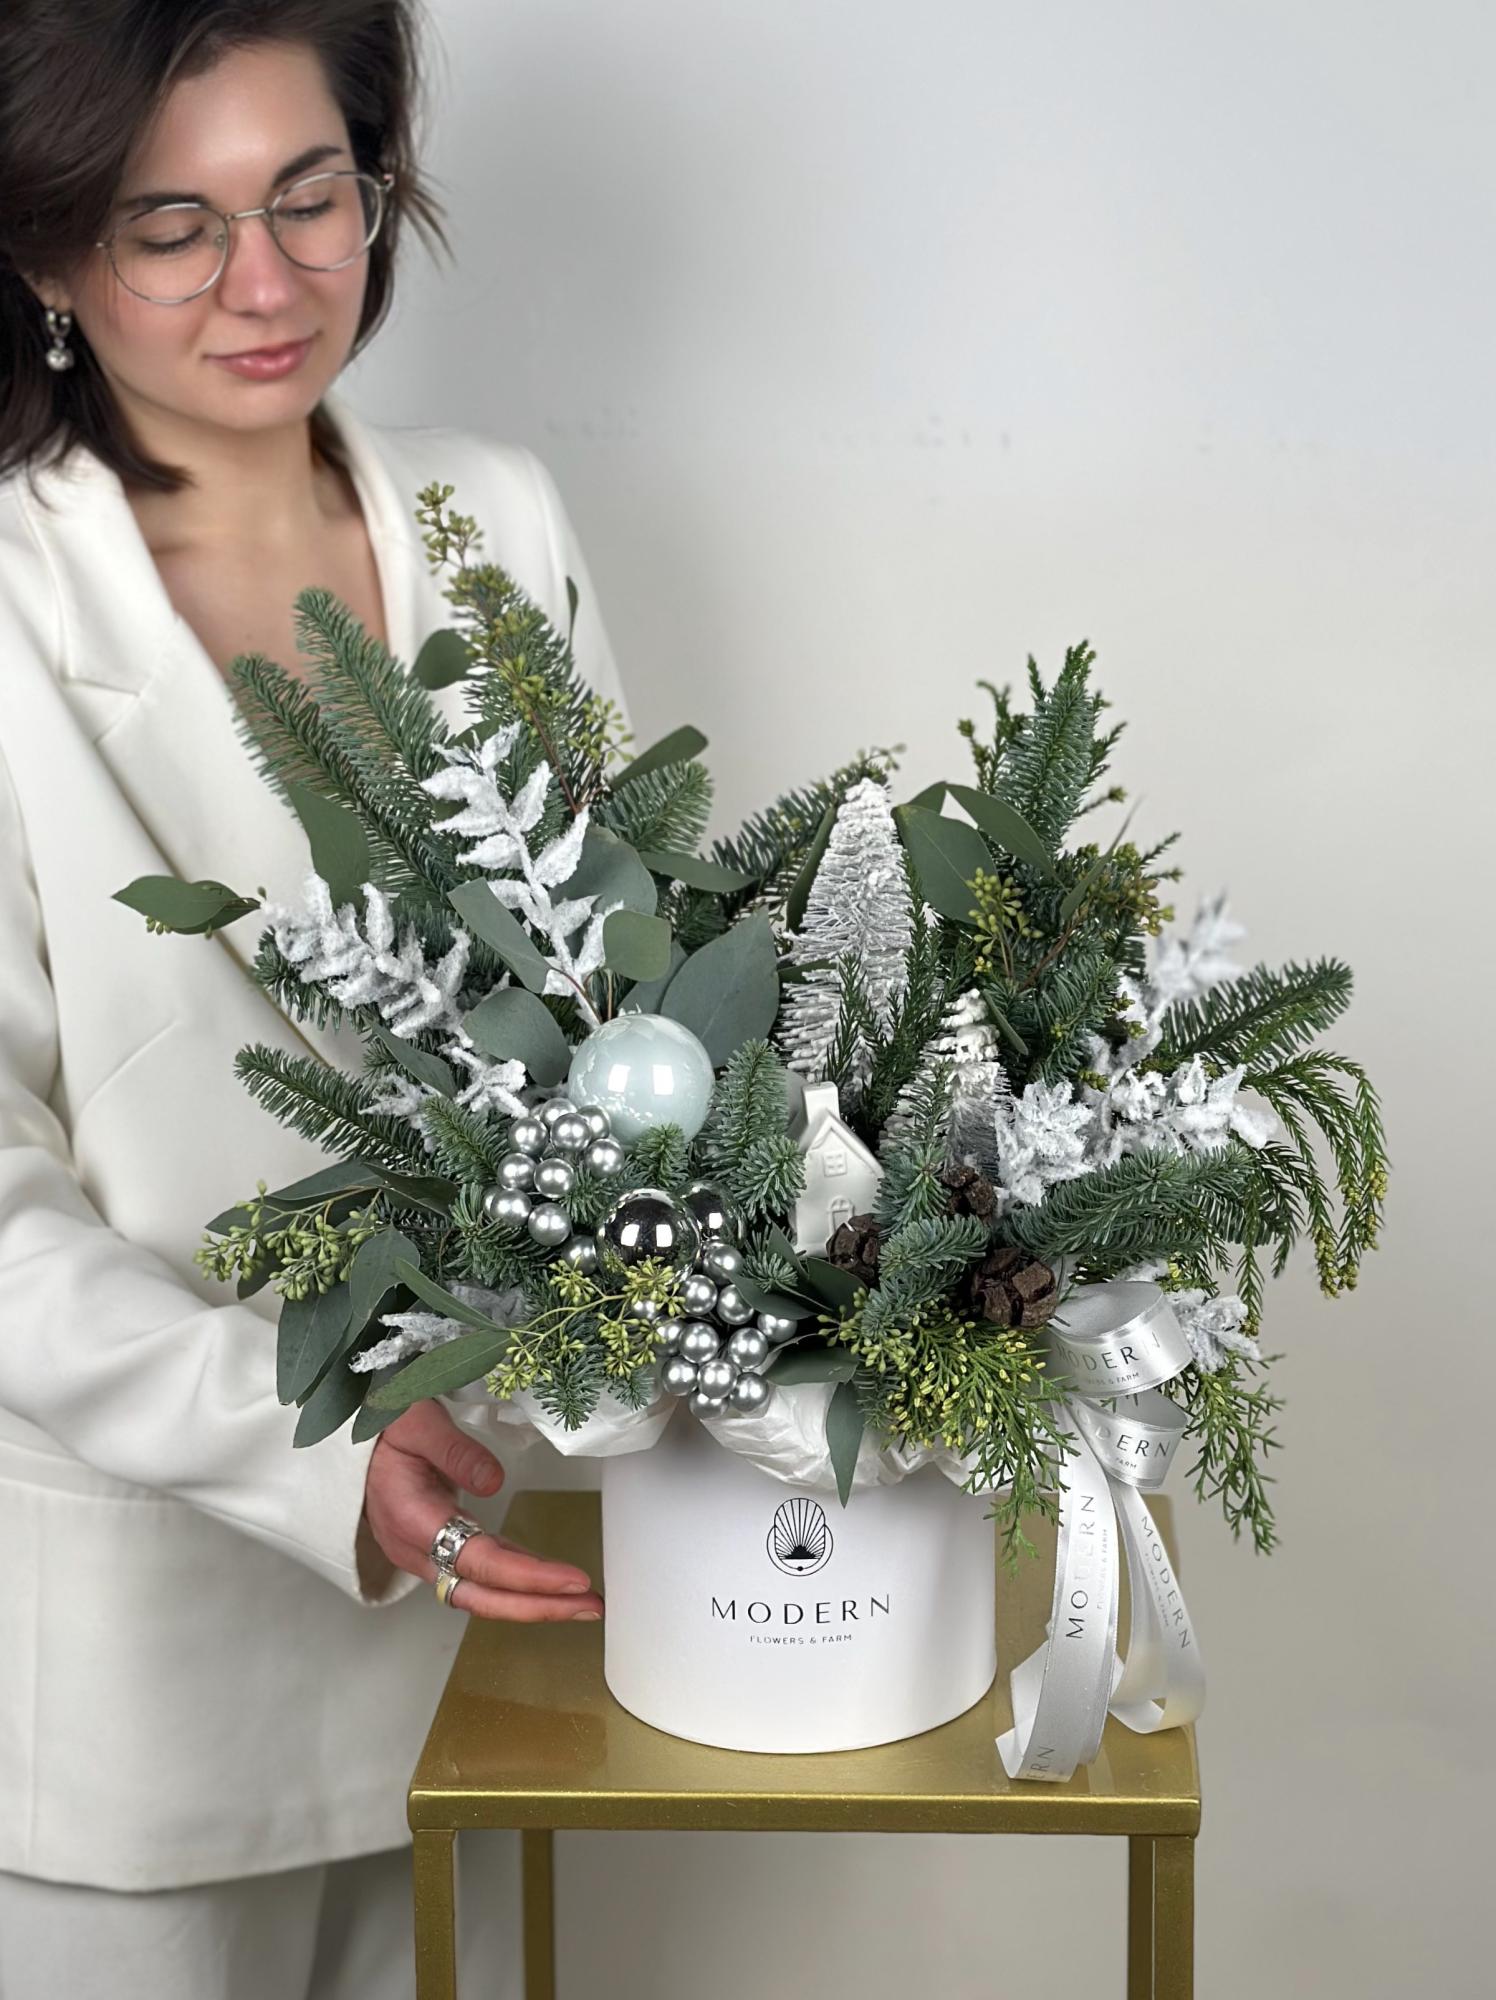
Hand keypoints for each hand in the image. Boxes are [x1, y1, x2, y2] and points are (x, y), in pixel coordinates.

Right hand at [360, 1400, 603, 1620]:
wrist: (346, 1443)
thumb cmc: (381, 1428)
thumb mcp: (415, 1422)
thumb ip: (454, 1450)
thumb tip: (495, 1482)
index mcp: (412, 1520)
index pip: (478, 1562)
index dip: (528, 1578)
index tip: (573, 1580)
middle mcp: (417, 1549)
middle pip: (481, 1595)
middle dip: (538, 1607)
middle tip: (591, 1607)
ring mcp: (424, 1553)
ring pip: (480, 1593)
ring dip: (531, 1600)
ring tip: (582, 1600)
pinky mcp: (434, 1548)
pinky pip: (478, 1576)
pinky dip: (515, 1582)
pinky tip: (547, 1581)